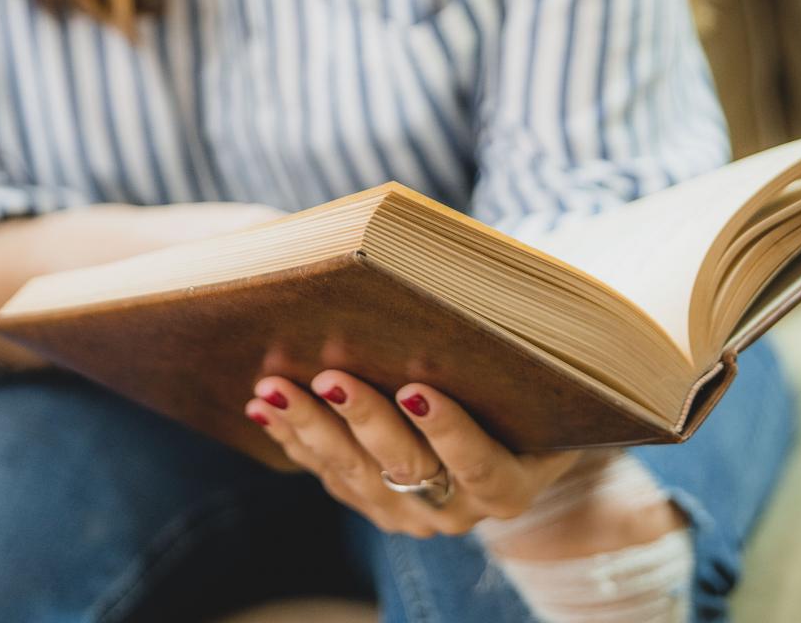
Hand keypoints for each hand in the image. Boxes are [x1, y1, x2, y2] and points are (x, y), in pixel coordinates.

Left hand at [245, 370, 581, 537]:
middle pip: (406, 469)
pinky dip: (295, 438)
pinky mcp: (371, 503)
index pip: (479, 465)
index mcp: (509, 485)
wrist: (513, 434)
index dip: (449, 432)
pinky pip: (328, 473)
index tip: (415, 391)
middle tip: (330, 378)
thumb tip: (475, 288)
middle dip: (363, 420)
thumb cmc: (525, 388)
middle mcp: (459, 509)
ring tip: (275, 389)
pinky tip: (263, 405)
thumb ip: (517, 355)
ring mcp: (410, 512)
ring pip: (355, 474)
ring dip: (311, 428)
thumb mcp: (536, 380)